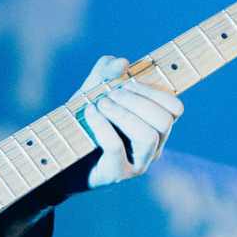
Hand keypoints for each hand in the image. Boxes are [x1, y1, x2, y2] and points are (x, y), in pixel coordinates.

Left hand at [70, 55, 184, 187]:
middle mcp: (153, 146)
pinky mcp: (116, 174)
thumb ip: (107, 70)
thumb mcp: (94, 88)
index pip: (175, 108)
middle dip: (136, 102)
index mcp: (156, 125)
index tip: (129, 82)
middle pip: (164, 121)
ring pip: (147, 137)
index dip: (154, 91)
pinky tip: (90, 113)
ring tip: (101, 104)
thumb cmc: (85, 119)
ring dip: (123, 114)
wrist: (61, 151)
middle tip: (110, 94)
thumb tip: (123, 63)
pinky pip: (116, 149)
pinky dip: (102, 126)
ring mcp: (137, 163)